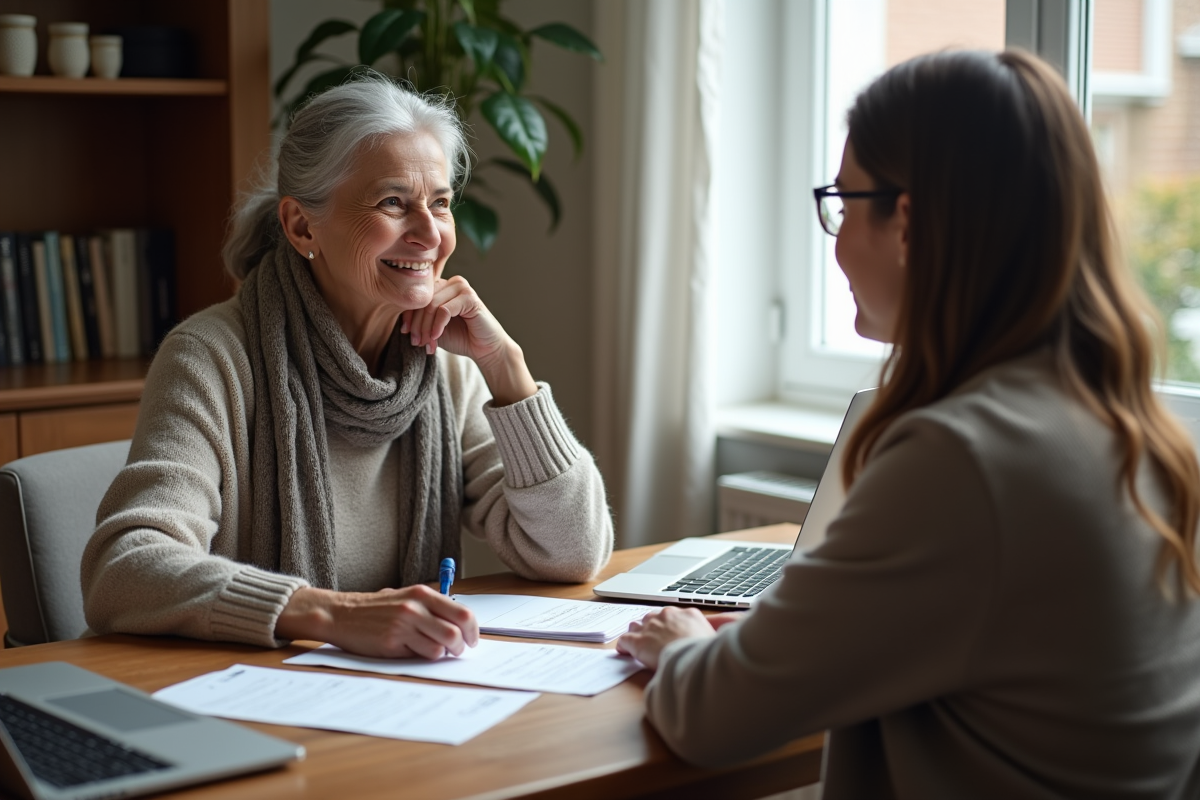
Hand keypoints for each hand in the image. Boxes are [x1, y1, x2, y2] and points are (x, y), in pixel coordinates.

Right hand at [275, 584, 478, 658]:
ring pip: (441, 647)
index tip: (472, 639)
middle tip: (458, 651)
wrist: (341, 614)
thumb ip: (430, 607)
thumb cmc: (376, 608)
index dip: (473, 630)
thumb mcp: (405, 597)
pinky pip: (421, 656)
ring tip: (436, 652)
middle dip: (461, 647)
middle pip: (456, 633)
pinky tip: (414, 652)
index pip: (463, 613)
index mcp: (423, 594)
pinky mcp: (392, 643)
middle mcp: (415, 607)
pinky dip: (423, 657)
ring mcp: (403, 625)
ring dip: (443, 654)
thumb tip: (459, 624)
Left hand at [400, 276, 536, 404]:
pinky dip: (437, 326)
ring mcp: (462, 287)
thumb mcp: (434, 328)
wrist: (486, 349)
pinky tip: (436, 338)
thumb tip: (400, 321)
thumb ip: (420, 320)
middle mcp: (451, 282)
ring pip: (431, 305)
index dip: (407, 314)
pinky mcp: (470, 297)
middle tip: (416, 342)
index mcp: (442, 287)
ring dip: (425, 327)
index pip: (417, 295)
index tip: (405, 333)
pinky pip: (444, 310)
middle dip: (416, 324)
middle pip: (423, 300)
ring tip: (426, 343)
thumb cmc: (461, 338)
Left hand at [616, 606, 718, 669]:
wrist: (693, 660)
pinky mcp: (638, 641)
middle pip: (654, 617)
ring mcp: (651, 627)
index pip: (673, 615)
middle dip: (652, 629)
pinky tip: (624, 652)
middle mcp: (667, 615)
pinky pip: (625, 640)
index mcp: (688, 613)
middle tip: (654, 642)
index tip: (669, 634)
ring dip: (638, 635)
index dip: (669, 626)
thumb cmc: (708, 653)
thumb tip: (733, 624)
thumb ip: (718, 629)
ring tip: (639, 646)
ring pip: (637, 626)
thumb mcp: (718, 637)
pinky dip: (624, 646)